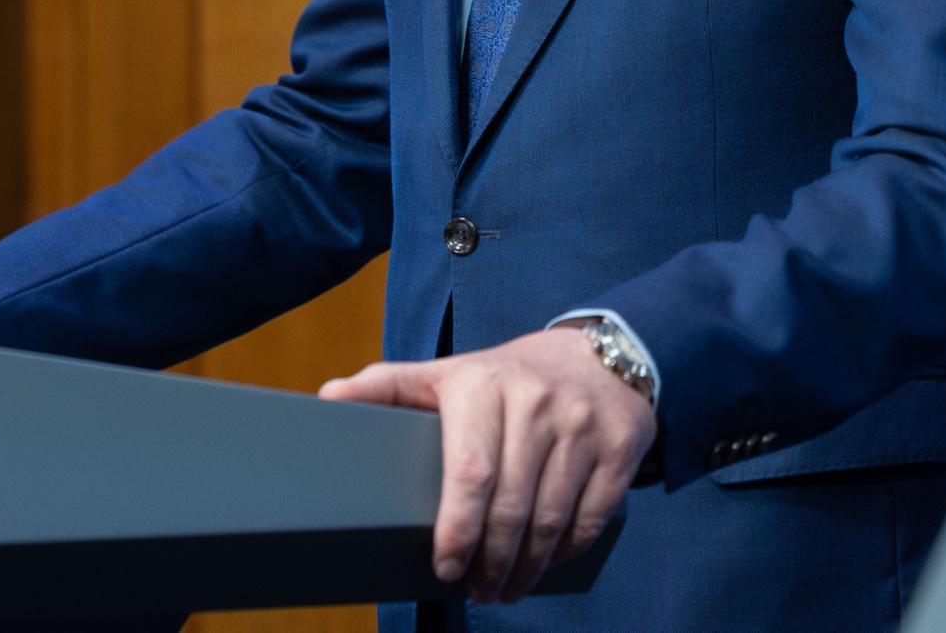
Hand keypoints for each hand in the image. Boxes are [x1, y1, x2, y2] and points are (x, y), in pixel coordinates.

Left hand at [320, 327, 652, 602]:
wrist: (600, 353)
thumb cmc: (506, 376)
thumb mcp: (448, 372)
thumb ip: (389, 385)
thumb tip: (326, 399)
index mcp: (483, 386)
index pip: (469, 473)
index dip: (456, 530)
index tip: (445, 569)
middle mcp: (535, 402)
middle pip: (510, 506)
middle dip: (490, 562)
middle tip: (477, 591)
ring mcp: (582, 425)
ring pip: (552, 518)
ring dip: (527, 567)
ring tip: (505, 589)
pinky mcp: (620, 446)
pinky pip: (593, 515)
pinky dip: (569, 551)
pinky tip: (547, 565)